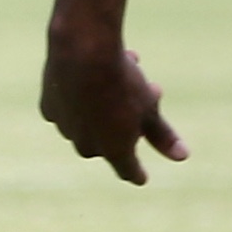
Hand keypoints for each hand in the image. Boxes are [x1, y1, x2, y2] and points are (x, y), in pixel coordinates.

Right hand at [41, 26, 185, 185]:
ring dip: (111, 100)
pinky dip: (87, 91)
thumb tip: (182, 157)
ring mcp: (64, 127)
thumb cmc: (122, 82)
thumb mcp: (148, 107)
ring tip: (130, 68)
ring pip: (94, 118)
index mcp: (113, 149)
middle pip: (113, 138)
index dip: (135, 172)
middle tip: (152, 90)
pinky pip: (74, 104)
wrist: (81, 53)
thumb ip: (162, 135)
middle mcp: (85, 144)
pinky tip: (97, 69)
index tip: (141, 178)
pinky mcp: (49, 107)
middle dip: (131, 119)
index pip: (126, 169)